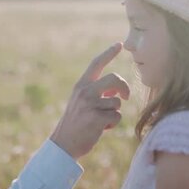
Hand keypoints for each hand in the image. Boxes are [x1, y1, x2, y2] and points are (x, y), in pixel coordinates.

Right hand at [50, 42, 129, 159]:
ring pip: (117, 102)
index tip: (119, 44)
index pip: (96, 64)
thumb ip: (96, 93)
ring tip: (101, 121)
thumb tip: (117, 90)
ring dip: (114, 113)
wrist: (63, 144)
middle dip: (124, 88)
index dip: (108, 53)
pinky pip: (116, 117)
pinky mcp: (96, 118)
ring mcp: (90, 105)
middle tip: (126, 97)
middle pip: (114, 79)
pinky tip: (100, 129)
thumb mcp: (80, 102)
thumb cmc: (76, 123)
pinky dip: (112, 124)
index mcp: (80, 85)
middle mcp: (85, 92)